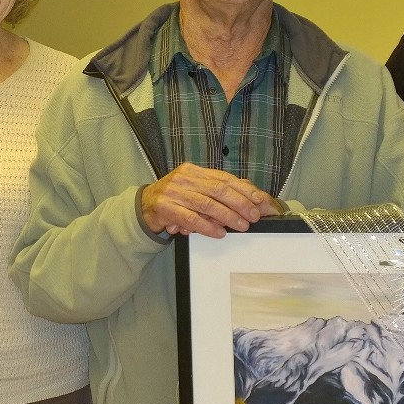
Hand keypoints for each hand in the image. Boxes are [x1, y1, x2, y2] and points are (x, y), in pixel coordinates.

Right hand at [140, 163, 281, 237]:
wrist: (144, 206)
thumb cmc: (175, 199)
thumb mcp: (195, 189)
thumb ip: (217, 192)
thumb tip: (250, 197)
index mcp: (194, 171)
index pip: (224, 178)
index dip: (244, 189)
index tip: (259, 201)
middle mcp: (184, 178)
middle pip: (218, 189)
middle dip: (240, 203)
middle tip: (254, 215)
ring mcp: (174, 192)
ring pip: (206, 204)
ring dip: (227, 216)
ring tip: (242, 226)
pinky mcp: (166, 208)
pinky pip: (191, 219)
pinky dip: (207, 227)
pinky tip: (219, 233)